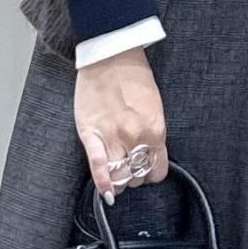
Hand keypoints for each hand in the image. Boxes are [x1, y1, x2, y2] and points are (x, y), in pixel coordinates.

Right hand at [73, 47, 168, 203]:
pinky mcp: (91, 133)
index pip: (157, 171)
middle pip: (136, 176)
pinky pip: (97, 165)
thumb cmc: (134, 77)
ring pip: (119, 176)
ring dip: (118, 180)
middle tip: (128, 167)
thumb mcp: (154, 108)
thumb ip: (152, 134)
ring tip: (115, 172)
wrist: (111, 56)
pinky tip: (105, 192)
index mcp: (156, 130)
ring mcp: (113, 136)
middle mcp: (136, 137)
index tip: (144, 170)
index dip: (150, 173)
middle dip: (133, 175)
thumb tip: (148, 155)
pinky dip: (102, 182)